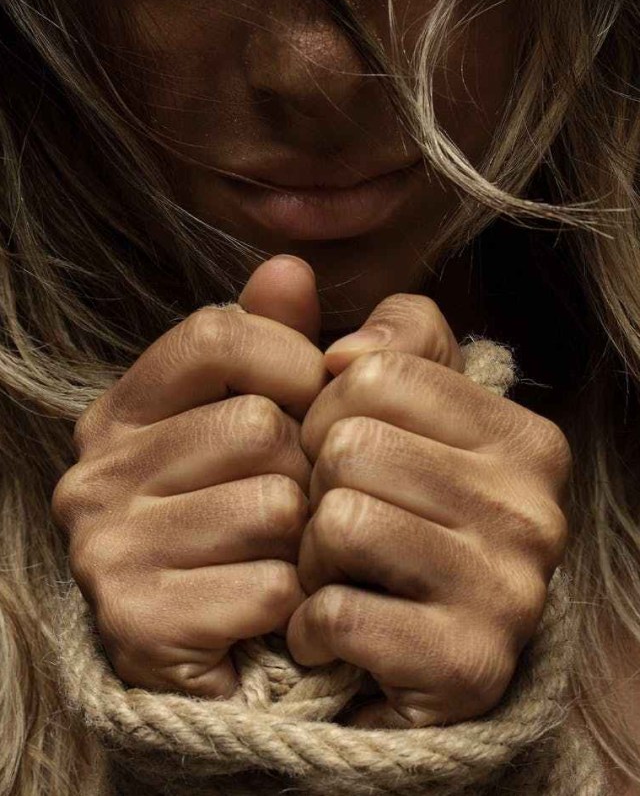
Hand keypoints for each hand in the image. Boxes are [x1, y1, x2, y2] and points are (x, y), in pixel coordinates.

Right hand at [51, 256, 327, 699]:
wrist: (227, 644)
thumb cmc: (257, 513)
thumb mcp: (272, 412)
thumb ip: (283, 338)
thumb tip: (289, 266)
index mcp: (123, 409)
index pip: (217, 332)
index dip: (291, 359)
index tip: (312, 401)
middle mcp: (94, 471)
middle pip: (258, 426)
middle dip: (302, 470)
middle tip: (286, 506)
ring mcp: (105, 549)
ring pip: (273, 506)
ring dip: (301, 539)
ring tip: (275, 554)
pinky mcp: (137, 623)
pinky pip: (271, 587)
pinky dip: (292, 602)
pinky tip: (263, 608)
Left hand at [286, 293, 570, 727]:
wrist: (406, 667)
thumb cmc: (393, 524)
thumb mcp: (395, 423)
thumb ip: (374, 342)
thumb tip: (334, 331)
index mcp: (522, 437)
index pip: (373, 372)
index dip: (326, 412)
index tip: (339, 453)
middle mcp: (535, 509)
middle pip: (351, 444)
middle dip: (315, 487)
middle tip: (333, 526)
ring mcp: (511, 593)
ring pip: (340, 520)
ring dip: (309, 558)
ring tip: (334, 577)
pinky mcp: (468, 667)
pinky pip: (336, 612)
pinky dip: (310, 625)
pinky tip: (334, 634)